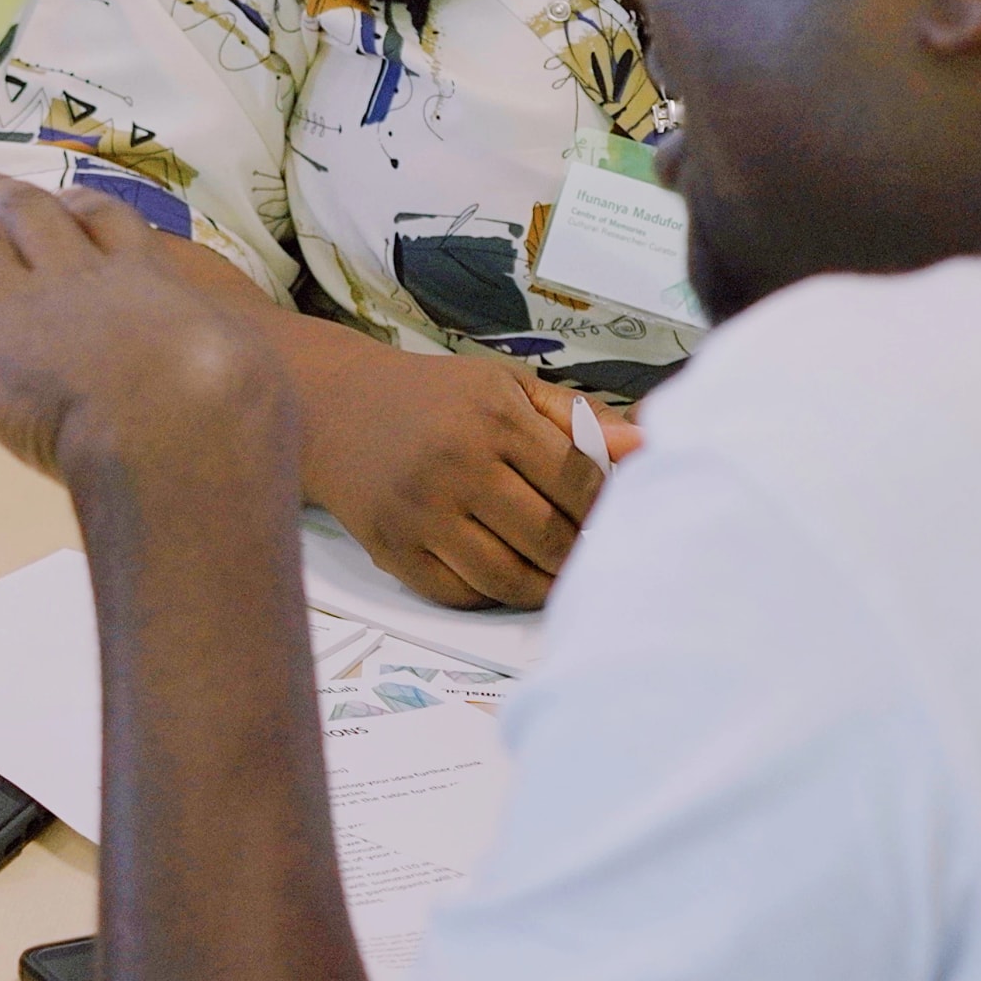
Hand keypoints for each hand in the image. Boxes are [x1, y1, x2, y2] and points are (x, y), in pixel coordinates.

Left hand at [0, 186, 284, 495]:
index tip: (64, 196)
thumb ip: (230, 368)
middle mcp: (70, 278)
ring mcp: (13, 310)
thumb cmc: (231, 409)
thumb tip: (245, 386)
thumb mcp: (246, 373)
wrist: (182, 419)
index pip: (104, 227)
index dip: (78, 209)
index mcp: (141, 279)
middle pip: (22, 220)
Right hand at [309, 350, 608, 610]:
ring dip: (542, 584)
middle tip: (584, 550)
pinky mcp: (392, 548)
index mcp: (494, 418)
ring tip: (552, 570)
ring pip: (508, 577)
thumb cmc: (435, 397)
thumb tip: (645, 446)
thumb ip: (577, 417)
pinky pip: (459, 593)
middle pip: (550, 537)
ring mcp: (421, 512)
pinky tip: (502, 573)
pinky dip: (491, 593)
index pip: (578, 483)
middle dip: (577, 551)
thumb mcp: (506, 386)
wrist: (336, 407)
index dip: (603, 507)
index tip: (605, 514)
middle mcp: (456, 464)